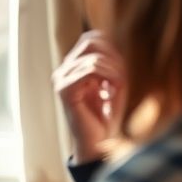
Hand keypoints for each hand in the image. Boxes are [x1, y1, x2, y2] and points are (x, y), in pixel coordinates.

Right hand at [52, 30, 125, 163]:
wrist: (97, 143)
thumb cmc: (105, 116)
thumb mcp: (113, 83)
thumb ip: (111, 62)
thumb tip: (108, 40)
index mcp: (71, 68)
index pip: (91, 38)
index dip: (112, 48)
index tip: (120, 71)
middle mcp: (62, 71)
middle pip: (91, 42)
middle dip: (113, 57)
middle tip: (120, 79)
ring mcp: (61, 79)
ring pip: (94, 58)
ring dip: (114, 72)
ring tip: (117, 89)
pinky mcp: (64, 89)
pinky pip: (91, 70)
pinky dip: (109, 78)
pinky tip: (112, 92)